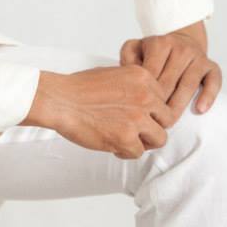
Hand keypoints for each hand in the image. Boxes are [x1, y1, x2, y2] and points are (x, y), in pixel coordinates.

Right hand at [20, 67, 175, 158]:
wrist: (60, 99)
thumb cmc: (80, 88)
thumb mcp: (114, 74)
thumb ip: (135, 87)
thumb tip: (148, 103)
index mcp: (142, 77)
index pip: (163, 99)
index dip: (151, 110)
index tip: (138, 114)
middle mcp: (145, 96)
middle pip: (166, 119)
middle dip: (152, 126)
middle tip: (134, 130)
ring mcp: (137, 118)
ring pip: (159, 138)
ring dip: (143, 142)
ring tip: (125, 138)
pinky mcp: (126, 137)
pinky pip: (138, 152)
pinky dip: (125, 152)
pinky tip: (111, 143)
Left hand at [119, 20, 221, 123]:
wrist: (181, 41)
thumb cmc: (153, 52)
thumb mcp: (135, 49)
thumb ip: (127, 59)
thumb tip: (127, 76)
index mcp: (159, 43)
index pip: (151, 72)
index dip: (144, 93)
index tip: (137, 110)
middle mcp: (180, 48)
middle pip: (169, 81)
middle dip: (159, 104)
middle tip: (151, 123)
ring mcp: (198, 57)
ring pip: (188, 85)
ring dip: (179, 106)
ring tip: (169, 123)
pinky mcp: (212, 66)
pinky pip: (213, 82)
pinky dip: (208, 96)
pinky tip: (200, 110)